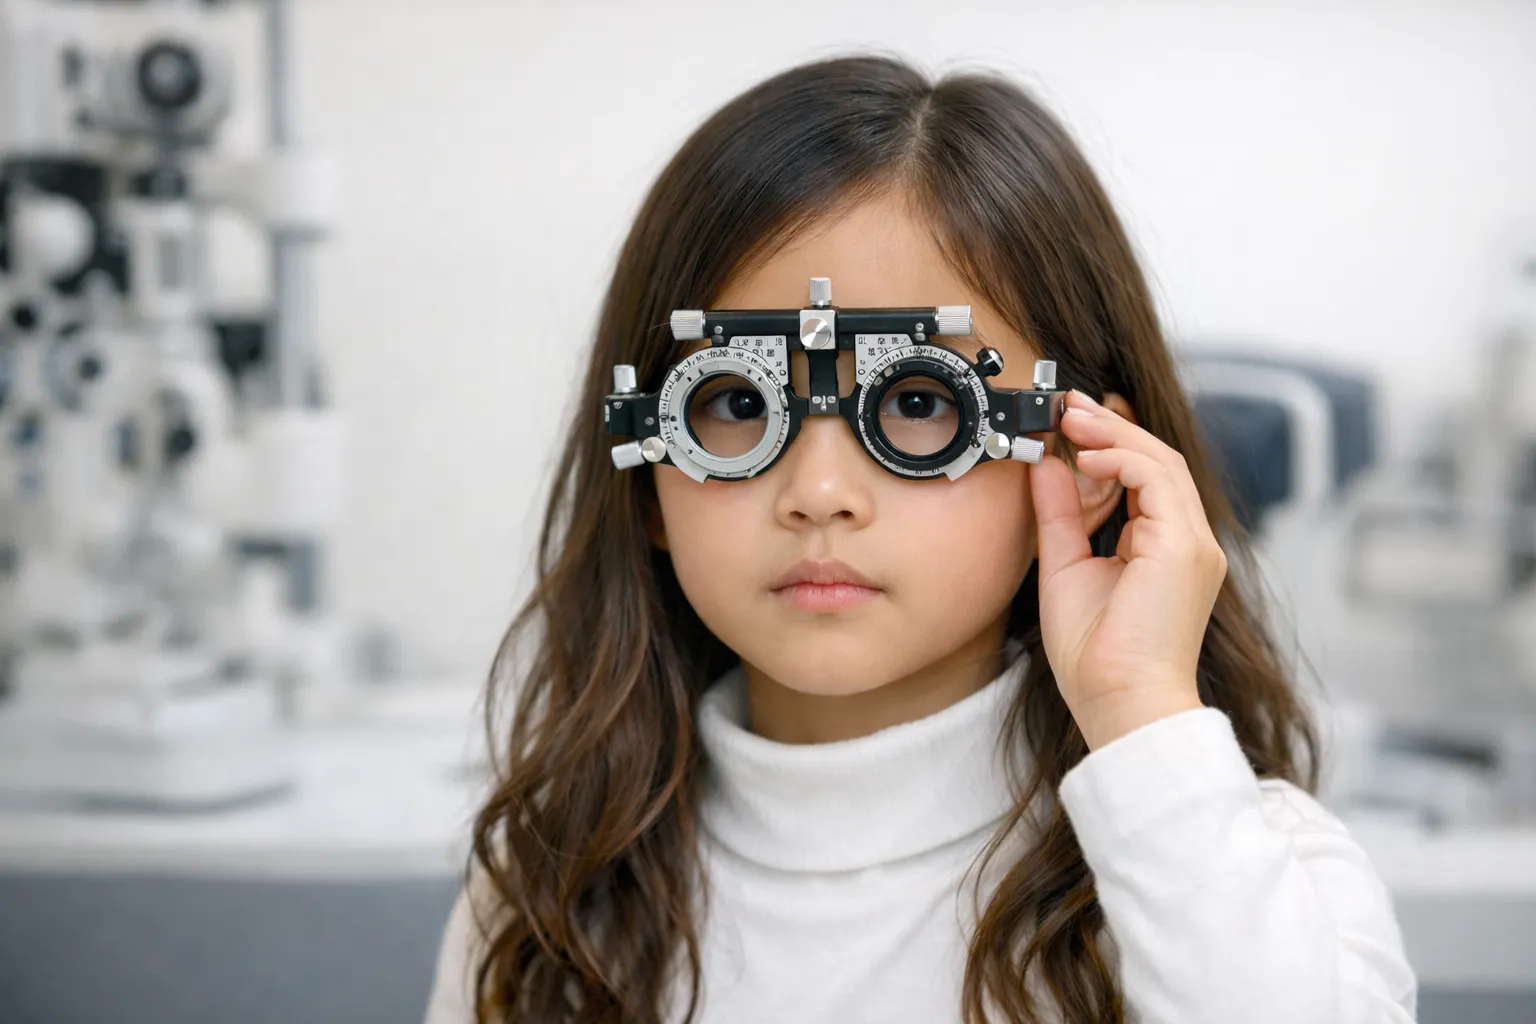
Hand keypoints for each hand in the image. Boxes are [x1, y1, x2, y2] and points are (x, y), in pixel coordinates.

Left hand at [1028, 389, 1224, 749]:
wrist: (1119, 704)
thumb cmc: (1096, 658)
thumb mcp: (1066, 568)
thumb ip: (1060, 516)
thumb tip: (1046, 466)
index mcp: (1164, 550)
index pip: (1143, 478)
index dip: (1108, 442)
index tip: (1066, 421)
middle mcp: (1187, 543)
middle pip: (1156, 460)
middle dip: (1110, 425)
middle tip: (1067, 403)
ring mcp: (1192, 545)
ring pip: (1161, 462)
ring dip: (1114, 433)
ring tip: (1071, 417)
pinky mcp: (1185, 550)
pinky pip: (1159, 481)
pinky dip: (1123, 458)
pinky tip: (1087, 452)